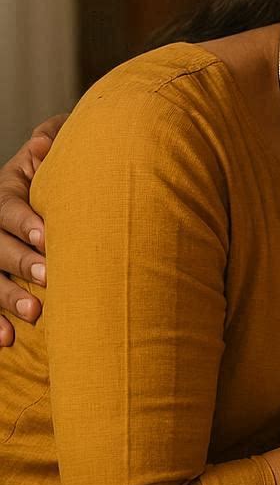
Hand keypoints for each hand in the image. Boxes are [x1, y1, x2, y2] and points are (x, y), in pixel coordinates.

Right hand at [1, 114, 65, 346]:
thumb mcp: (57, 147)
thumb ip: (52, 142)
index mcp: (6, 192)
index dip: (25, 222)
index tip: (48, 236)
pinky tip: (7, 342)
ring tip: (36, 314)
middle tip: (51, 278)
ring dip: (7, 298)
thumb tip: (42, 145)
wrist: (64, 189)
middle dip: (21, 263)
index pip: (8, 208)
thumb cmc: (68, 168)